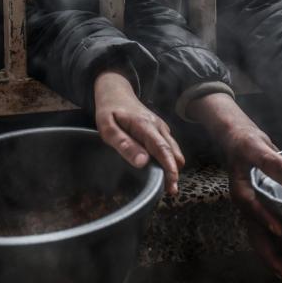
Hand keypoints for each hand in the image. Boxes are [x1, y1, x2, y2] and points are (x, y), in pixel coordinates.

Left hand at [94, 71, 184, 194]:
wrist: (116, 91)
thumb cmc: (109, 110)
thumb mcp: (107, 127)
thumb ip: (123, 144)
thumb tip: (142, 162)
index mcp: (144, 125)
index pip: (162, 149)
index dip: (169, 167)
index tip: (172, 184)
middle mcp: (158, 126)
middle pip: (173, 152)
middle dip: (174, 171)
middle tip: (170, 191)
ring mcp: (161, 127)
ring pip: (174, 150)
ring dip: (173, 166)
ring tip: (168, 185)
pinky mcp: (160, 130)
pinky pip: (169, 146)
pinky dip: (169, 159)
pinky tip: (162, 170)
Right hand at [186, 93, 281, 281]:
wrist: (235, 139)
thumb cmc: (244, 141)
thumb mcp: (256, 146)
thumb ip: (273, 162)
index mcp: (242, 190)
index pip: (253, 208)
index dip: (265, 219)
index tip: (281, 233)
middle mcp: (246, 206)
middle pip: (257, 236)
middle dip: (273, 258)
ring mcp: (252, 212)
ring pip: (262, 241)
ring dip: (278, 261)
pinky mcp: (259, 212)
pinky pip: (267, 237)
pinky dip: (279, 251)